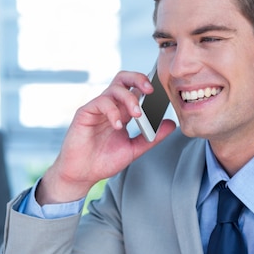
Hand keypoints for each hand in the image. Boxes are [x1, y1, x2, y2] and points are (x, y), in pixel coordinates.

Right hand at [37, 70, 175, 204]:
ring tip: (137, 115)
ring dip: (129, 98)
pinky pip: (101, 102)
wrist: (82, 174)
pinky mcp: (85, 113)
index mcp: (122, 112)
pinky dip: (113, 111)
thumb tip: (172, 124)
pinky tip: (118, 126)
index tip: (163, 94)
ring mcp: (97, 108)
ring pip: (115, 88)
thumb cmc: (103, 161)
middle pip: (124, 79)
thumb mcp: (134, 149)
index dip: (148, 88)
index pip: (136, 90)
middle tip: (151, 90)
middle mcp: (110, 107)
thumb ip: (152, 137)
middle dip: (139, 79)